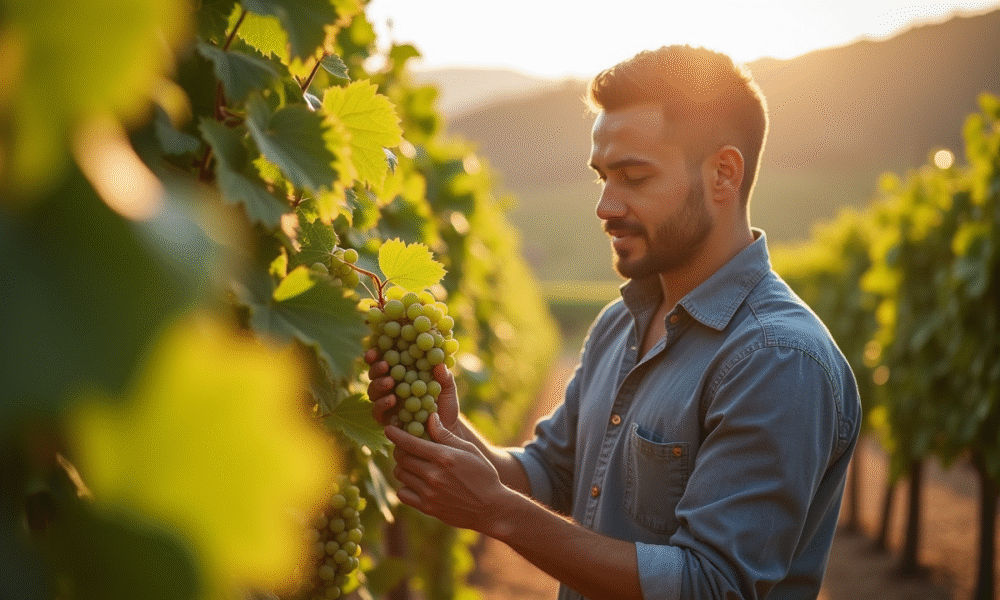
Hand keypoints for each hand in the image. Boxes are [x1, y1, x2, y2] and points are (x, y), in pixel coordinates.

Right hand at [365, 348, 458, 433]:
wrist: (444, 434)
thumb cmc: (445, 409)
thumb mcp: (448, 392)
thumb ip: (445, 379)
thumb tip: (440, 365)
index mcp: (403, 375)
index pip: (386, 361)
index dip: (378, 354)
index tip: (377, 349)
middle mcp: (391, 388)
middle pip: (375, 375)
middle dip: (376, 368)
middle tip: (385, 365)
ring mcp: (387, 404)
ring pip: (373, 391)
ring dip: (378, 385)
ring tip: (390, 382)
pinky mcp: (386, 420)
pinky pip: (377, 412)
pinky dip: (382, 404)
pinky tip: (391, 400)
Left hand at [385, 413, 510, 535]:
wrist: (491, 508)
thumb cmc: (483, 474)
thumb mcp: (469, 449)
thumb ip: (446, 435)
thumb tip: (430, 418)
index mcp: (443, 457)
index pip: (410, 442)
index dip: (395, 434)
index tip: (388, 429)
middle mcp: (433, 475)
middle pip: (401, 457)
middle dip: (400, 449)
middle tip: (405, 447)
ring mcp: (428, 493)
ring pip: (400, 474)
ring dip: (403, 467)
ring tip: (413, 465)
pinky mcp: (427, 508)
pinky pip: (402, 494)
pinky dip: (406, 487)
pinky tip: (416, 483)